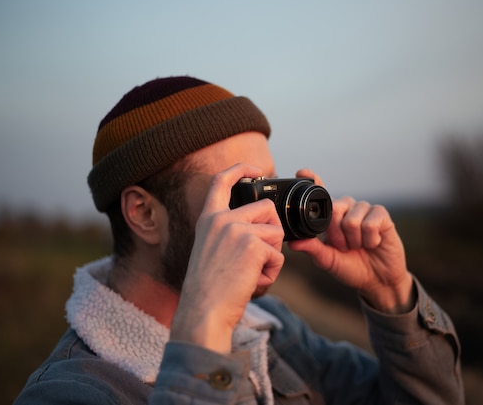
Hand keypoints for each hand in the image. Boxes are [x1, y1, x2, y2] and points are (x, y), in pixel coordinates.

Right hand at [170, 164, 284, 352]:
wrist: (203, 312)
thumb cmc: (209, 289)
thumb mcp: (211, 251)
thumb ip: (231, 233)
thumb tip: (266, 226)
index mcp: (208, 219)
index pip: (222, 181)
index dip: (241, 170)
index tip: (256, 169)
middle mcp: (221, 219)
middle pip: (266, 208)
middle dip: (272, 231)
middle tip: (260, 256)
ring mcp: (237, 230)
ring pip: (276, 232)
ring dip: (272, 255)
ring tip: (252, 273)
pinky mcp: (252, 245)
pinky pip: (278, 255)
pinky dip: (272, 272)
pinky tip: (253, 282)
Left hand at [288, 169, 413, 313]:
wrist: (378, 279)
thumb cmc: (351, 267)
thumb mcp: (328, 260)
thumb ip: (312, 249)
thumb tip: (292, 242)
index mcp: (331, 215)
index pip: (321, 193)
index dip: (313, 180)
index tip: (303, 171)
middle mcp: (347, 207)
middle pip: (334, 210)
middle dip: (337, 236)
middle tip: (345, 247)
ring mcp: (364, 209)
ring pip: (351, 221)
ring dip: (354, 241)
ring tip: (359, 246)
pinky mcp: (381, 214)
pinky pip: (369, 224)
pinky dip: (369, 240)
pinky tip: (373, 243)